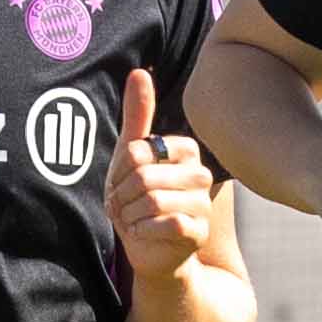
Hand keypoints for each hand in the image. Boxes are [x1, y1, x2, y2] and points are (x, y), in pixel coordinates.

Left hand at [108, 70, 215, 278]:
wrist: (150, 250)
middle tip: (124, 207)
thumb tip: (140, 71)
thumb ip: (138, 116)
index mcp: (186, 149)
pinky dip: (142, 231)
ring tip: (133, 220)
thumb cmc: (139, 200)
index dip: (118, 172)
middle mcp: (201, 172)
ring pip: (152, 200)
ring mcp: (203, 203)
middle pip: (143, 177)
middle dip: (122, 197)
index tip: (121, 184)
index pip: (136, 151)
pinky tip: (144, 233)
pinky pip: (164, 224)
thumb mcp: (131, 157)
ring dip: (130, 215)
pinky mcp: (199, 231)